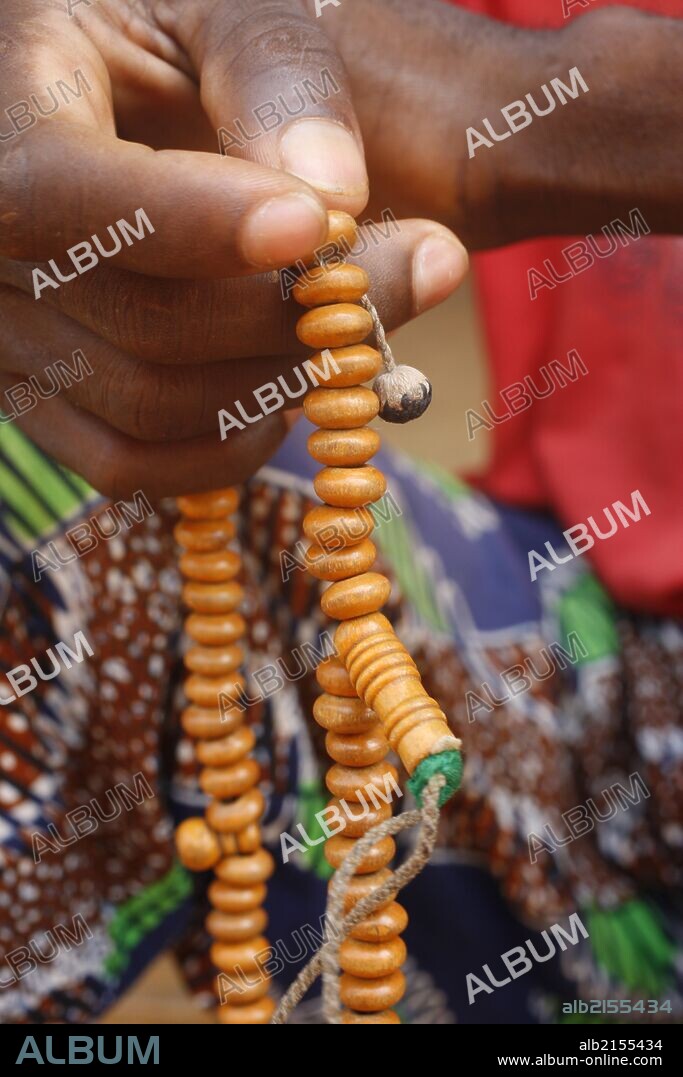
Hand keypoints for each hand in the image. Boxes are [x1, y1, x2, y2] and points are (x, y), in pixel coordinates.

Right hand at [0, 0, 468, 499]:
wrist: (114, 101)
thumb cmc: (172, 39)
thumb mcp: (222, 7)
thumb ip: (274, 73)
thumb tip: (333, 195)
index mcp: (8, 110)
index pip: (72, 195)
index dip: (198, 225)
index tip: (318, 227)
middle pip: (146, 327)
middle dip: (301, 315)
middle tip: (426, 264)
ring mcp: (10, 333)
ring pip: (152, 408)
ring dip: (285, 382)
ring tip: (363, 323)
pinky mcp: (43, 396)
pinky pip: (130, 465)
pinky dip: (228, 446)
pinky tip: (285, 391)